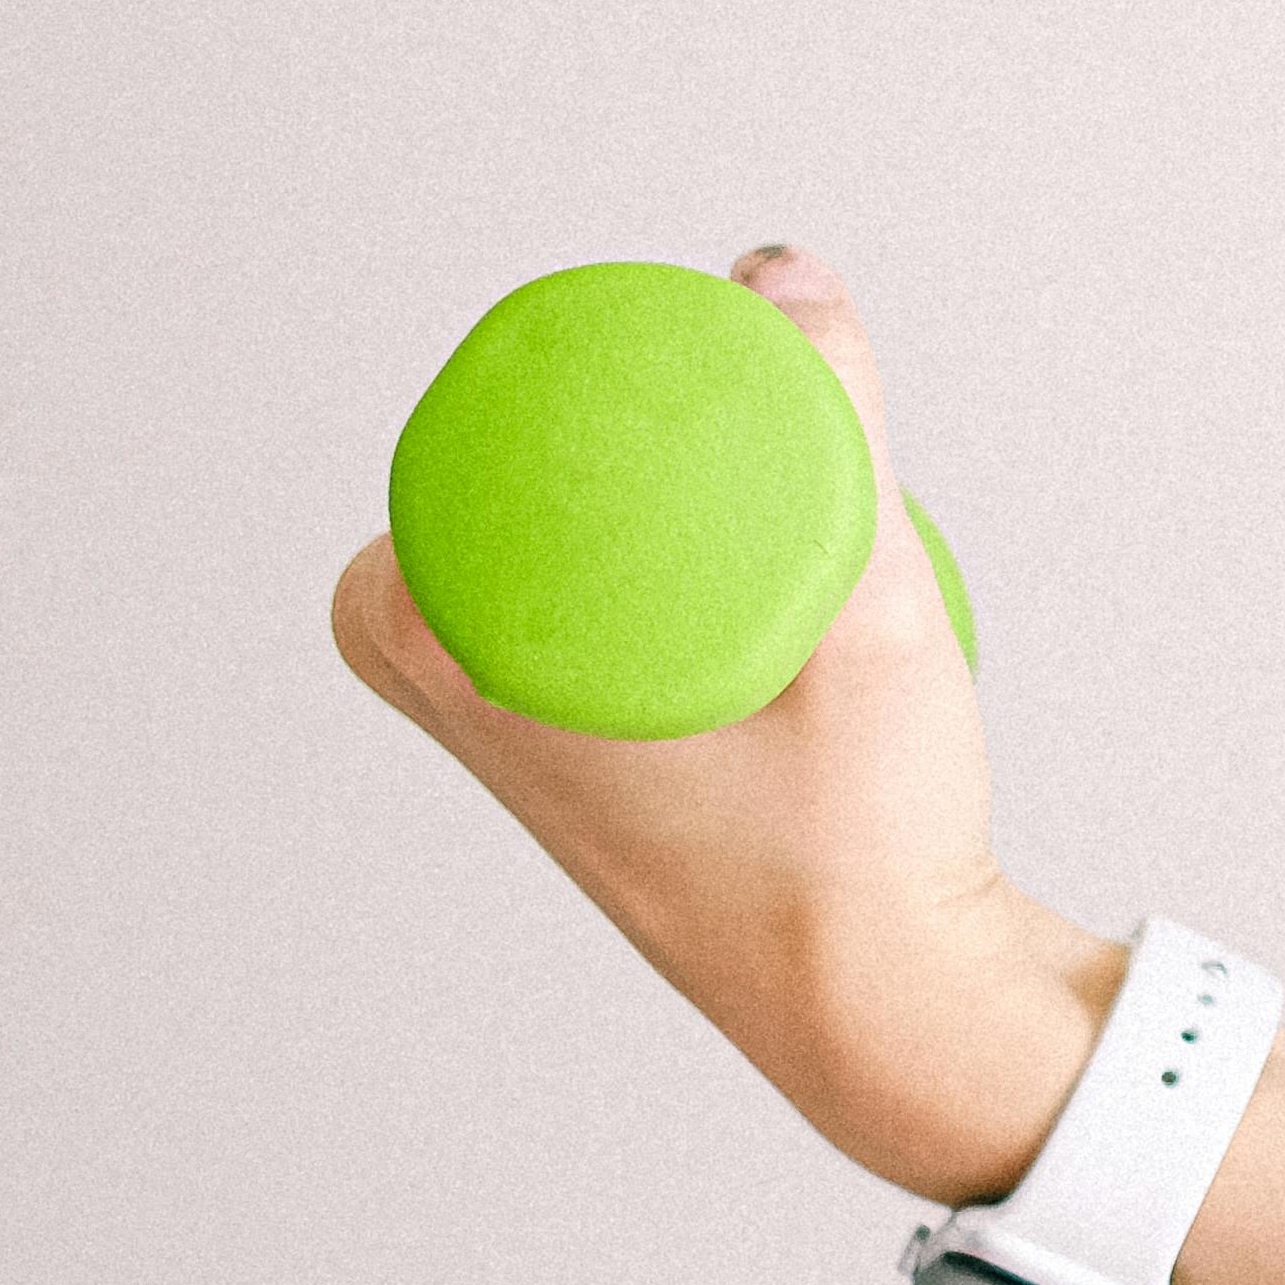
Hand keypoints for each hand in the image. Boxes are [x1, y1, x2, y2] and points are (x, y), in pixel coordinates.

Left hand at [329, 241, 1072, 1203]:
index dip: (452, 455)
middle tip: (637, 426)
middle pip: (443, 588)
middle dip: (519, 501)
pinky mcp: (633, 823)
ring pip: (518, 649)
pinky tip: (743, 601)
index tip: (557, 388)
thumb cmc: (852, 836)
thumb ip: (824, 424)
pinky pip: (594, 693)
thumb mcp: (858, 602)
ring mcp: (559, 798)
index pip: (388, 554)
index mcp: (470, 698)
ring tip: (694, 498)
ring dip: (580, 570)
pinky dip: (637, 630)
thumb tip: (773, 267)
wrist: (896, 1017)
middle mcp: (490, 752)